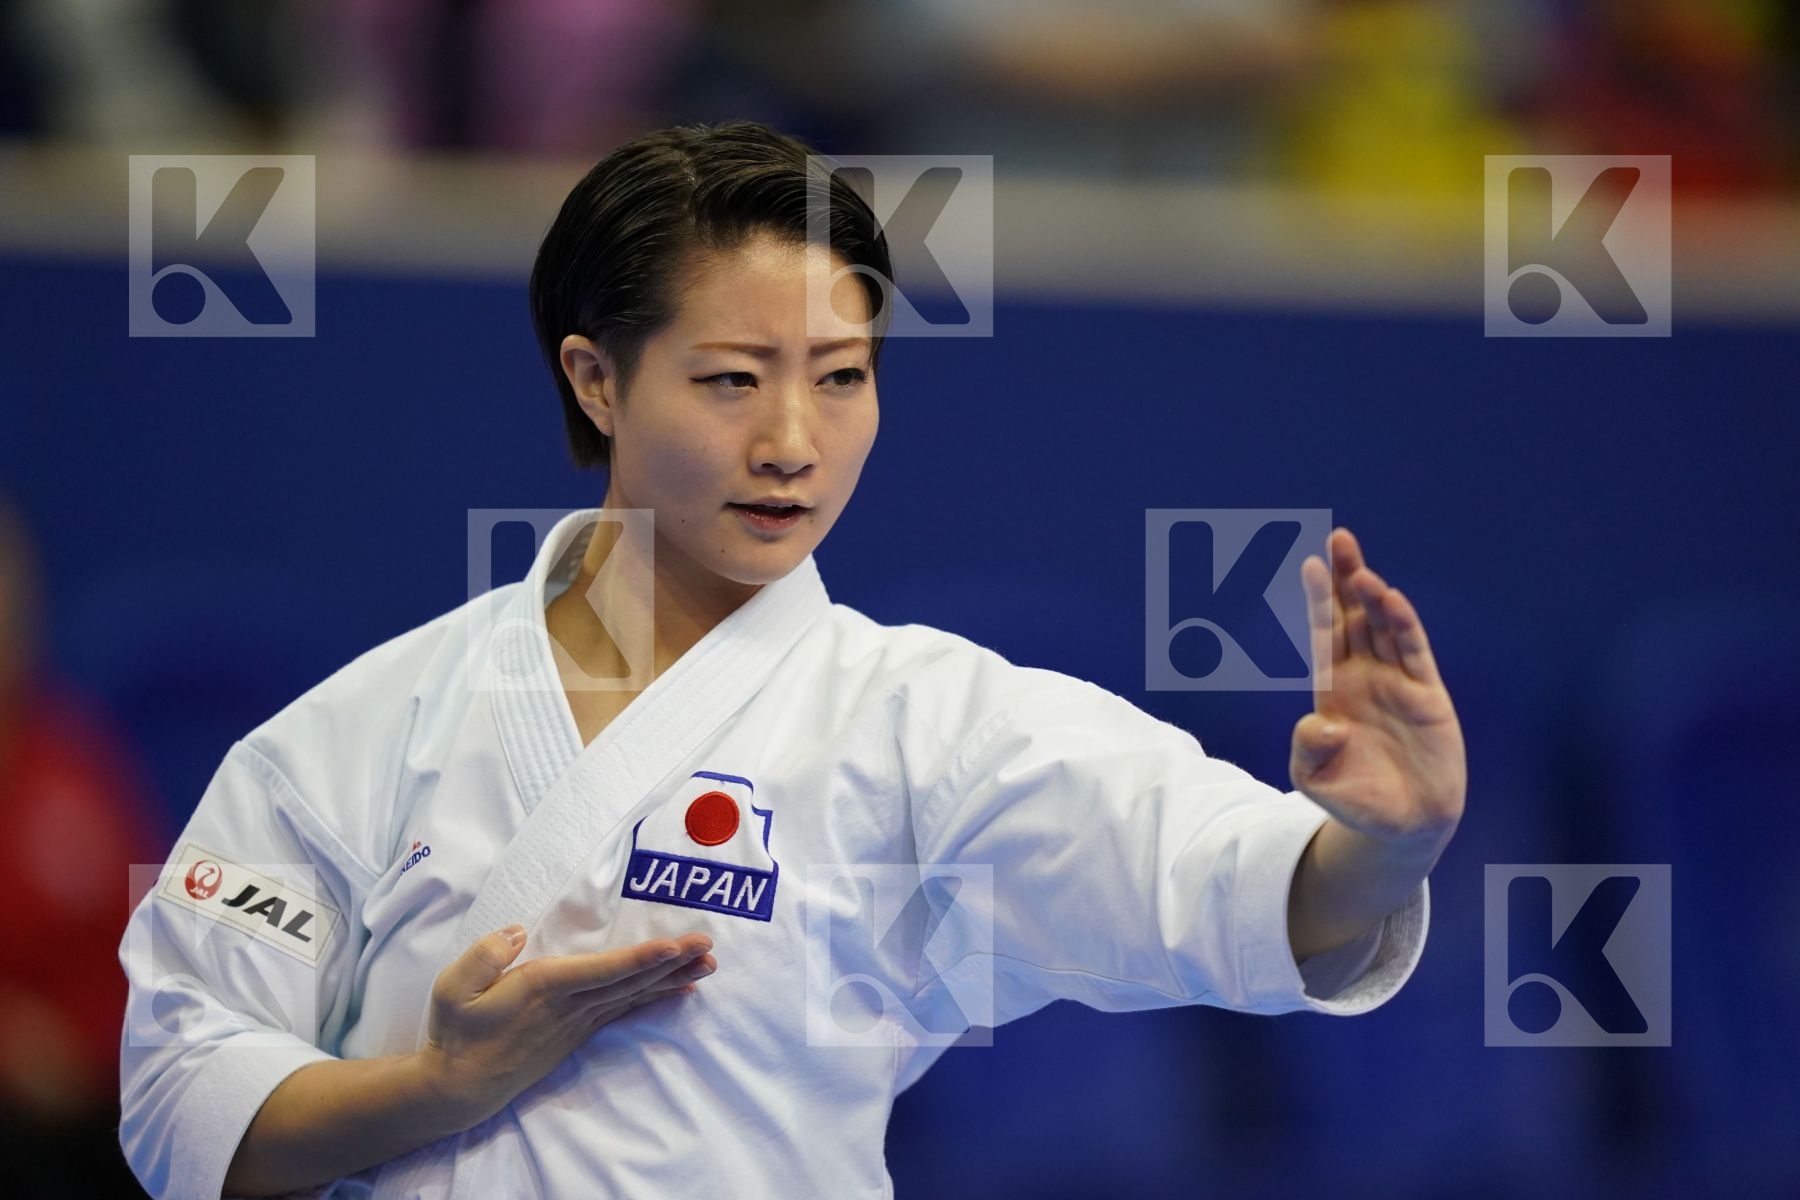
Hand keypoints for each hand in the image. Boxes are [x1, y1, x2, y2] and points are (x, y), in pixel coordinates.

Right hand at [417, 927, 716, 1124]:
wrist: (458, 1087)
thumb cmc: (455, 1032)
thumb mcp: (453, 988)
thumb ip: (485, 954)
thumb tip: (518, 931)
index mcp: (542, 987)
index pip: (602, 971)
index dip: (640, 958)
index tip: (674, 947)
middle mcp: (569, 1005)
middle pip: (629, 980)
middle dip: (671, 962)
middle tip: (709, 947)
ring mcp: (576, 1021)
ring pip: (632, 994)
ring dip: (672, 978)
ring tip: (708, 965)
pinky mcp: (577, 1032)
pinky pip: (624, 1009)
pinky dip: (653, 998)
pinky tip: (680, 990)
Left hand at [1289, 528, 1466, 851]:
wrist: (1400, 826)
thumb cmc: (1354, 798)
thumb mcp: (1312, 778)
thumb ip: (1306, 748)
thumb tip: (1325, 721)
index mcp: (1333, 690)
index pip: (1324, 635)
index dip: (1317, 601)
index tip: (1308, 564)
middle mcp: (1365, 678)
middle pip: (1354, 618)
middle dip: (1345, 580)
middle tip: (1338, 539)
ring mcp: (1397, 684)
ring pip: (1385, 628)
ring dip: (1373, 598)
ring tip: (1360, 572)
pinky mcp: (1428, 697)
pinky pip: (1415, 654)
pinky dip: (1404, 626)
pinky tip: (1393, 601)